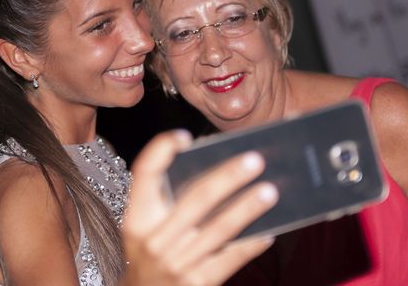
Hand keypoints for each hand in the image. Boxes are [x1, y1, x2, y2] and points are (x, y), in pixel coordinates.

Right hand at [120, 129, 277, 285]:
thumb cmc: (150, 252)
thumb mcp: (146, 226)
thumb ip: (168, 199)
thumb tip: (213, 164)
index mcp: (138, 217)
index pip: (144, 174)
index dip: (161, 151)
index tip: (183, 136)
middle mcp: (154, 239)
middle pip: (195, 199)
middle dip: (228, 177)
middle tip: (254, 159)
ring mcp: (175, 264)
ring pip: (219, 229)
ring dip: (247, 208)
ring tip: (270, 191)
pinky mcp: (196, 285)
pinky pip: (229, 260)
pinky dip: (250, 244)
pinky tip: (268, 231)